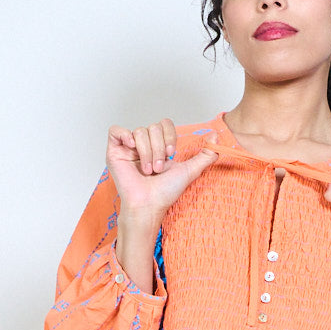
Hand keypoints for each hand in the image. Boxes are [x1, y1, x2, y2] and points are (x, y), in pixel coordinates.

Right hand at [107, 119, 217, 238]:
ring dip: (147, 152)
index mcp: (159, 146)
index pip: (164, 124)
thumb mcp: (190, 170)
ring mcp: (128, 148)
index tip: (172, 154)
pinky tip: (131, 148)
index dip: (169, 136)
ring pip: (139, 131)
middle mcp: (143, 145)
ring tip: (147, 170)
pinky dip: (125, 135)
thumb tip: (216, 137)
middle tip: (158, 169)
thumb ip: (206, 155)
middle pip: (152, 127)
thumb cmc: (165, 192)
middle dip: (159, 149)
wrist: (149, 205)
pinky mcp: (114, 151)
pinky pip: (116, 130)